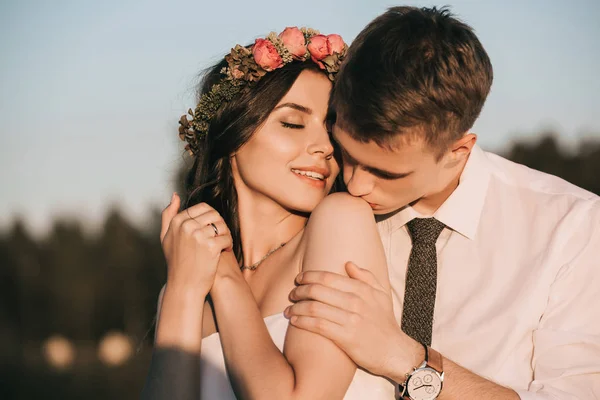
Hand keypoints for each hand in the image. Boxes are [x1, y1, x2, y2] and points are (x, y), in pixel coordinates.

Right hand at [160, 193, 232, 295]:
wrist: (184, 286)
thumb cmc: (176, 263)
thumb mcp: (166, 237)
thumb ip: (168, 215)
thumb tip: (175, 195)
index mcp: (177, 221)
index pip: (203, 207)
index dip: (210, 218)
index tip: (210, 231)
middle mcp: (186, 226)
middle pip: (215, 215)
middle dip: (219, 226)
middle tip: (219, 238)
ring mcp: (198, 236)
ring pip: (222, 225)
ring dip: (225, 235)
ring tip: (221, 245)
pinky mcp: (210, 247)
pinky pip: (227, 237)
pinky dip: (228, 245)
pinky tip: (224, 252)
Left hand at [284, 261, 423, 378]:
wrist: (394, 351)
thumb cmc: (385, 322)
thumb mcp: (381, 294)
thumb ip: (365, 277)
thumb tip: (348, 264)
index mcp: (362, 289)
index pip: (327, 277)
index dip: (309, 276)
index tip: (299, 279)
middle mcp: (355, 301)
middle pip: (317, 290)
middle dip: (299, 290)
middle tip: (292, 294)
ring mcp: (350, 319)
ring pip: (314, 307)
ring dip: (296, 307)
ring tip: (288, 309)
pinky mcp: (346, 337)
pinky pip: (317, 325)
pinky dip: (302, 321)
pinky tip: (295, 320)